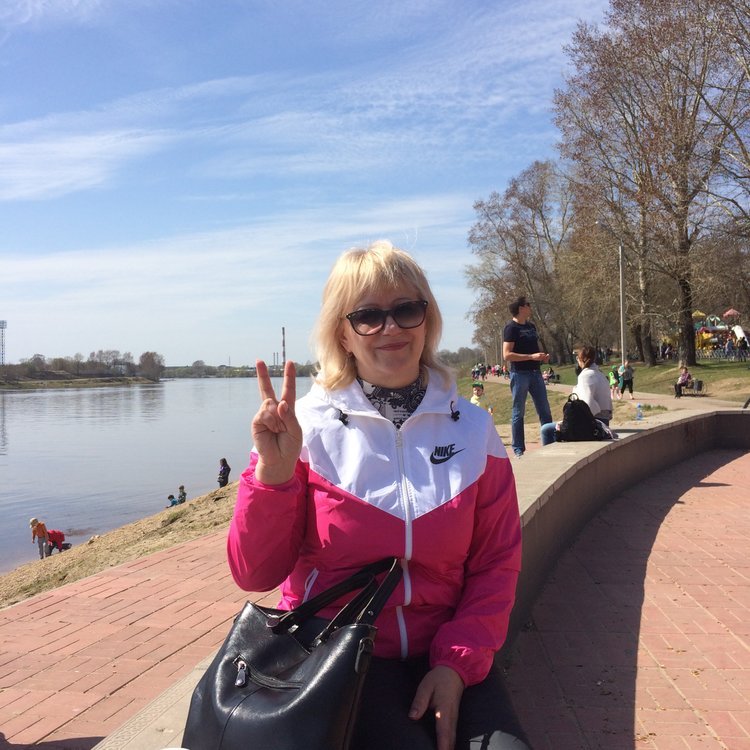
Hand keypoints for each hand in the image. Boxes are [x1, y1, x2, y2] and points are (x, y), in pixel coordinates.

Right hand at [252, 360, 302, 484]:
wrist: (279, 460)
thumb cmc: (289, 445)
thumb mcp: (295, 430)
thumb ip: (289, 416)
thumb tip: (278, 403)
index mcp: (286, 410)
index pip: (288, 390)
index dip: (289, 377)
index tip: (290, 363)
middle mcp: (274, 410)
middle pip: (267, 389)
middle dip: (263, 375)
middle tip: (259, 360)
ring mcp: (264, 414)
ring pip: (270, 404)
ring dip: (277, 417)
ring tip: (278, 429)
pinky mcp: (257, 421)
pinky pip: (264, 414)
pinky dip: (271, 421)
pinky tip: (271, 430)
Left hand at [408, 666, 464, 749]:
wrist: (453, 672)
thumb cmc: (438, 679)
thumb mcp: (425, 687)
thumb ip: (420, 702)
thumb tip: (413, 717)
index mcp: (444, 711)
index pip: (443, 733)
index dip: (442, 746)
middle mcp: (452, 718)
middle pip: (450, 741)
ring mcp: (454, 719)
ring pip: (453, 739)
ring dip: (448, 748)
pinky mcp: (454, 719)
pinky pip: (452, 735)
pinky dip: (449, 744)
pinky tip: (444, 748)